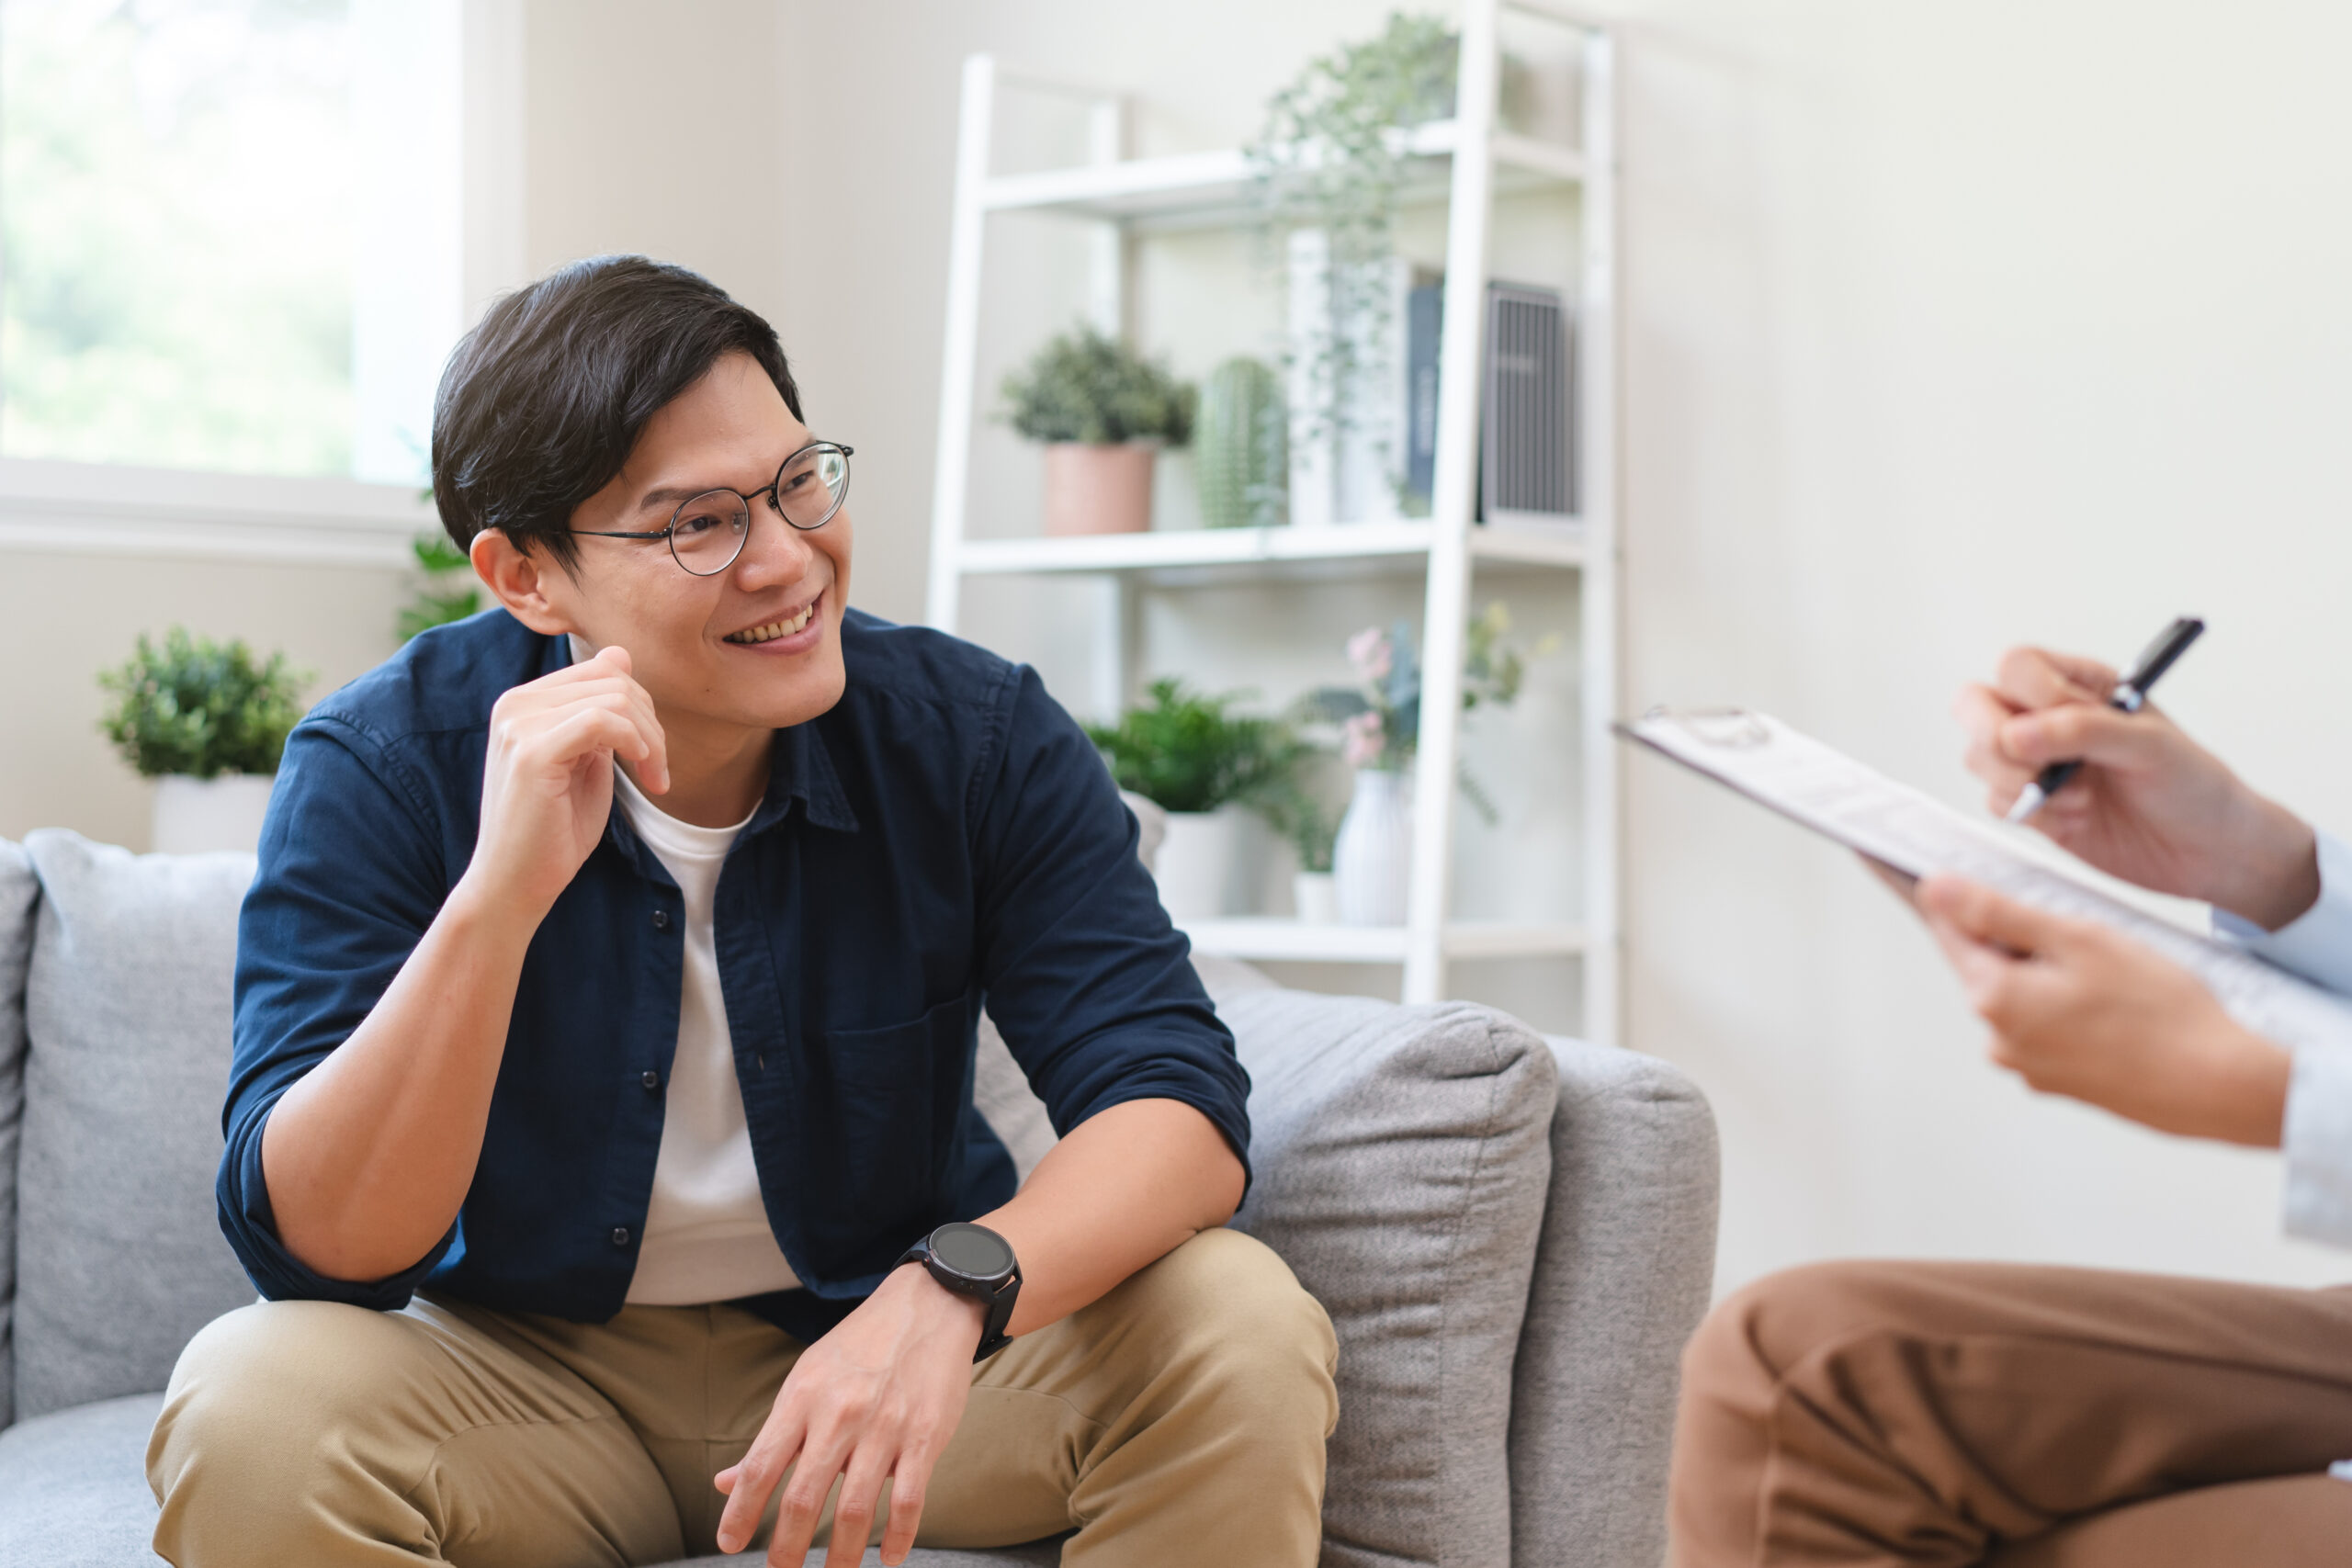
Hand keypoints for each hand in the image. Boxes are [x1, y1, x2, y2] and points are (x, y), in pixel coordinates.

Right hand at [458, 645, 667, 921]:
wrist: (515, 884)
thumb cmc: (553, 831)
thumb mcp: (586, 760)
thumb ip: (603, 714)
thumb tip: (620, 654)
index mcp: (525, 702)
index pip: (603, 670)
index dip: (642, 707)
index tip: (651, 755)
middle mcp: (515, 703)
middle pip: (614, 679)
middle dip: (652, 723)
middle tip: (659, 772)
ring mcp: (519, 724)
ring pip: (615, 698)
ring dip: (651, 740)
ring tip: (654, 778)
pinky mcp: (531, 751)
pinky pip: (601, 721)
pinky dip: (636, 743)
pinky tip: (642, 773)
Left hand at [715, 1263, 985, 1566]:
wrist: (928, 1307)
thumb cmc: (860, 1347)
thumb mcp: (807, 1378)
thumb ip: (772, 1437)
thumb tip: (725, 1482)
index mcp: (803, 1397)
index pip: (762, 1465)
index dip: (741, 1511)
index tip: (729, 1544)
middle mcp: (839, 1414)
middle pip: (803, 1497)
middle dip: (786, 1548)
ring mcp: (884, 1427)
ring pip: (854, 1509)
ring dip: (840, 1555)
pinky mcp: (924, 1437)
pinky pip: (909, 1501)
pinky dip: (897, 1538)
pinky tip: (888, 1558)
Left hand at [1916, 875, 2289, 1146]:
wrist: (2220, 1086)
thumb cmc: (2158, 1009)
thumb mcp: (2078, 939)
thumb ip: (1999, 912)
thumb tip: (1934, 888)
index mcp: (1993, 999)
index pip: (1950, 932)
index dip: (1957, 898)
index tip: (1962, 874)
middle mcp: (1999, 1040)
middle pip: (1988, 965)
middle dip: (2020, 939)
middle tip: (2076, 925)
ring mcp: (2029, 1067)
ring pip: (2022, 997)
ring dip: (2049, 975)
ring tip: (2109, 971)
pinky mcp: (2061, 1083)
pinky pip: (2049, 1028)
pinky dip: (2071, 1009)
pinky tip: (2116, 1004)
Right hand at [1956, 646, 2315, 927]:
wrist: (2209, 851)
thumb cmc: (2193, 785)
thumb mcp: (2150, 745)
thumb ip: (2083, 730)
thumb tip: (2015, 734)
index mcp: (2081, 685)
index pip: (2018, 666)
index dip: (2028, 694)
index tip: (2064, 724)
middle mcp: (2048, 718)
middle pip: (1975, 704)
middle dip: (1994, 739)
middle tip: (2035, 768)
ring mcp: (2035, 763)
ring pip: (1978, 756)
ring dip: (2019, 782)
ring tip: (2078, 798)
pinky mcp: (2031, 806)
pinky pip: (1994, 801)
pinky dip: (2030, 814)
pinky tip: (2075, 819)